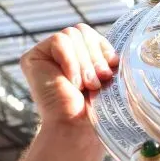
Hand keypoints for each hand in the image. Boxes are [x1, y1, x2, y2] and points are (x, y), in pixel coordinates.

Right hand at [19, 23, 118, 149]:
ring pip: (71, 35)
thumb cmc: (98, 111)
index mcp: (80, 57)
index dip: (104, 50)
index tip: (112, 70)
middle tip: (98, 83)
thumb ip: (106, 54)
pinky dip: (70, 62)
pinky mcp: (33, 58)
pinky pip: (59, 41)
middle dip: (95, 57)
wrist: (80, 130)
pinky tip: (71, 83)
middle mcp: (62, 54)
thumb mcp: (108, 76)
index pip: (92, 35)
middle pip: (81, 30)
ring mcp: (46, 56)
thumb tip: (127, 36)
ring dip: (84, 63)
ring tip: (86, 86)